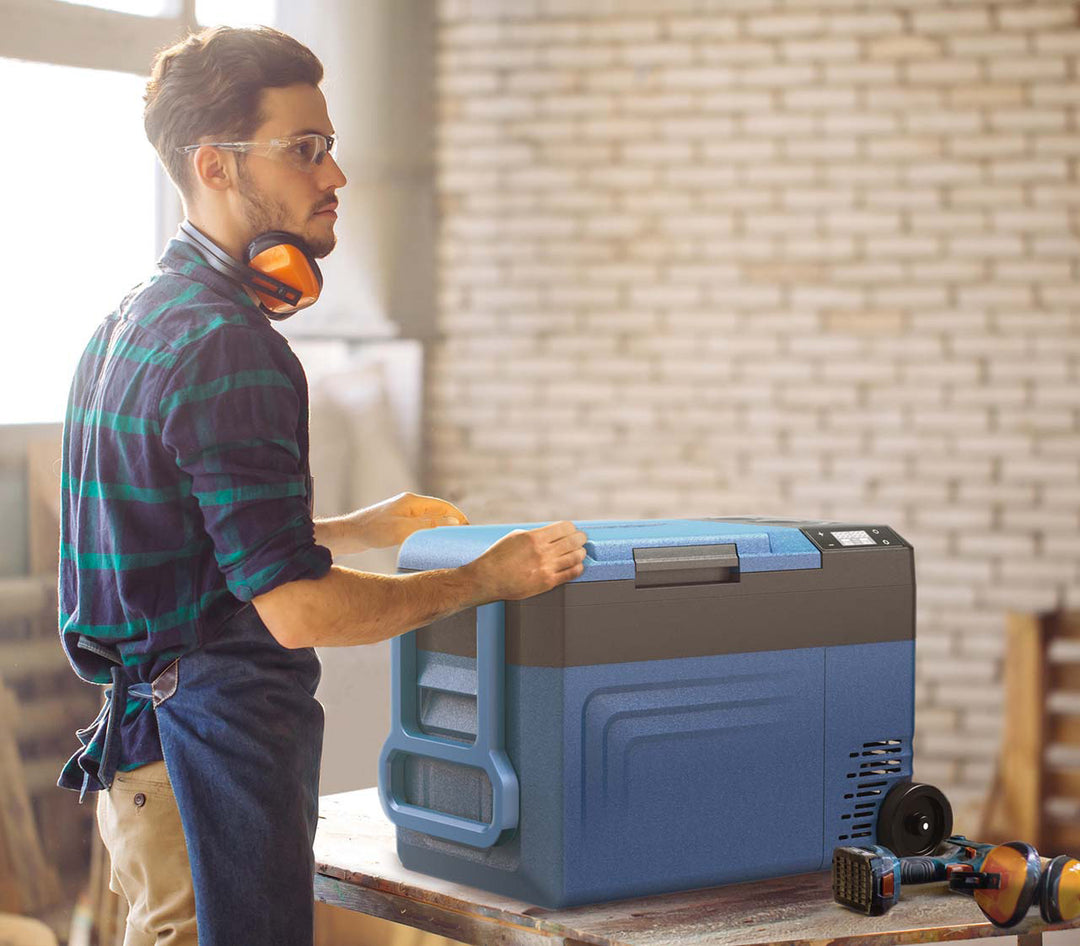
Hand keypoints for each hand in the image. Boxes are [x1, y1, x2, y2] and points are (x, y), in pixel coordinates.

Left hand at [357, 492, 468, 548]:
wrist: (347, 535)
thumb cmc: (372, 530)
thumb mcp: (403, 529)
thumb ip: (428, 525)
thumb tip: (452, 522)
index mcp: (411, 501)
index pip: (442, 506)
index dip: (457, 516)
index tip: (469, 528)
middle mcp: (408, 505)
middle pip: (437, 511)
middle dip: (451, 522)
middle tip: (463, 537)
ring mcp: (402, 514)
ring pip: (428, 520)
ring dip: (440, 528)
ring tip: (450, 541)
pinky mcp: (396, 523)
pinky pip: (419, 526)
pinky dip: (429, 533)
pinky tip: (430, 544)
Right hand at [465, 521, 587, 601]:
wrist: (488, 579)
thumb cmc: (498, 557)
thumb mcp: (515, 537)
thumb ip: (535, 534)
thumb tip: (551, 534)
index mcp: (534, 537)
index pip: (564, 528)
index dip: (571, 528)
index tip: (572, 530)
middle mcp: (542, 552)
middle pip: (573, 541)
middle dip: (580, 538)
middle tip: (581, 539)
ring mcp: (546, 568)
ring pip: (575, 557)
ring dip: (580, 552)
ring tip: (580, 552)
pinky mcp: (547, 582)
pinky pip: (571, 573)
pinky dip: (577, 567)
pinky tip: (577, 565)